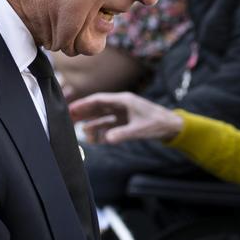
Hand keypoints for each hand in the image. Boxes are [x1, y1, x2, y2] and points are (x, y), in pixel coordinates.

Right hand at [68, 92, 182, 143]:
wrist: (171, 126)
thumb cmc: (157, 124)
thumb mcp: (139, 130)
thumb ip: (122, 134)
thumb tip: (107, 139)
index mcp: (124, 100)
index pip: (99, 100)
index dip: (84, 104)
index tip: (71, 108)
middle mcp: (122, 104)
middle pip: (98, 107)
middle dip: (83, 112)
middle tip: (68, 118)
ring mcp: (124, 113)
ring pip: (103, 116)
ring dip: (91, 123)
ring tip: (79, 130)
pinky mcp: (126, 121)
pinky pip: (110, 124)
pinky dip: (102, 130)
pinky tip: (94, 137)